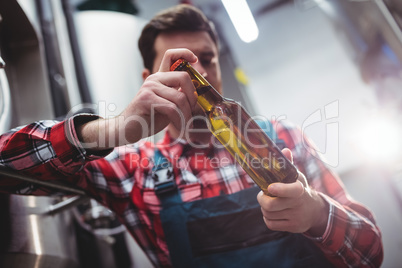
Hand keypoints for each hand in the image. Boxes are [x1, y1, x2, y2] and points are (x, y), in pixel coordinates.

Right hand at [78, 49, 198, 147]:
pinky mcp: (146, 99)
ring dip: (187, 115)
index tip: (195, 60)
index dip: (185, 53)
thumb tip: (197, 90)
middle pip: (183, 77)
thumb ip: (178, 95)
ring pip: (180, 98)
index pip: (171, 55)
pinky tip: (180, 128)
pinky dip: (180, 121)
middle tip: (192, 111)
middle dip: (193, 97)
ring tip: (186, 125)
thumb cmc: (149, 118)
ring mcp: (149, 87)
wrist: (127, 129)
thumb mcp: (168, 105)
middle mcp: (154, 79)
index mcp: (159, 78)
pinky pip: (172, 108)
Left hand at [257, 148, 328, 235]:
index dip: (280, 189)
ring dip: (264, 209)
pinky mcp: (293, 227)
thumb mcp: (297, 176)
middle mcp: (299, 204)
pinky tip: (272, 213)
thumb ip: (288, 164)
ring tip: (269, 203)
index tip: (270, 187)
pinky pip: (271, 224)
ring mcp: (296, 217)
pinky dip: (267, 218)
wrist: (315, 211)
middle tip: (262, 195)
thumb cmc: (300, 189)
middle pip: (271, 205)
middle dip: (262, 199)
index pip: (292, 191)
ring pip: (268, 214)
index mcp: (300, 189)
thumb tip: (284, 150)